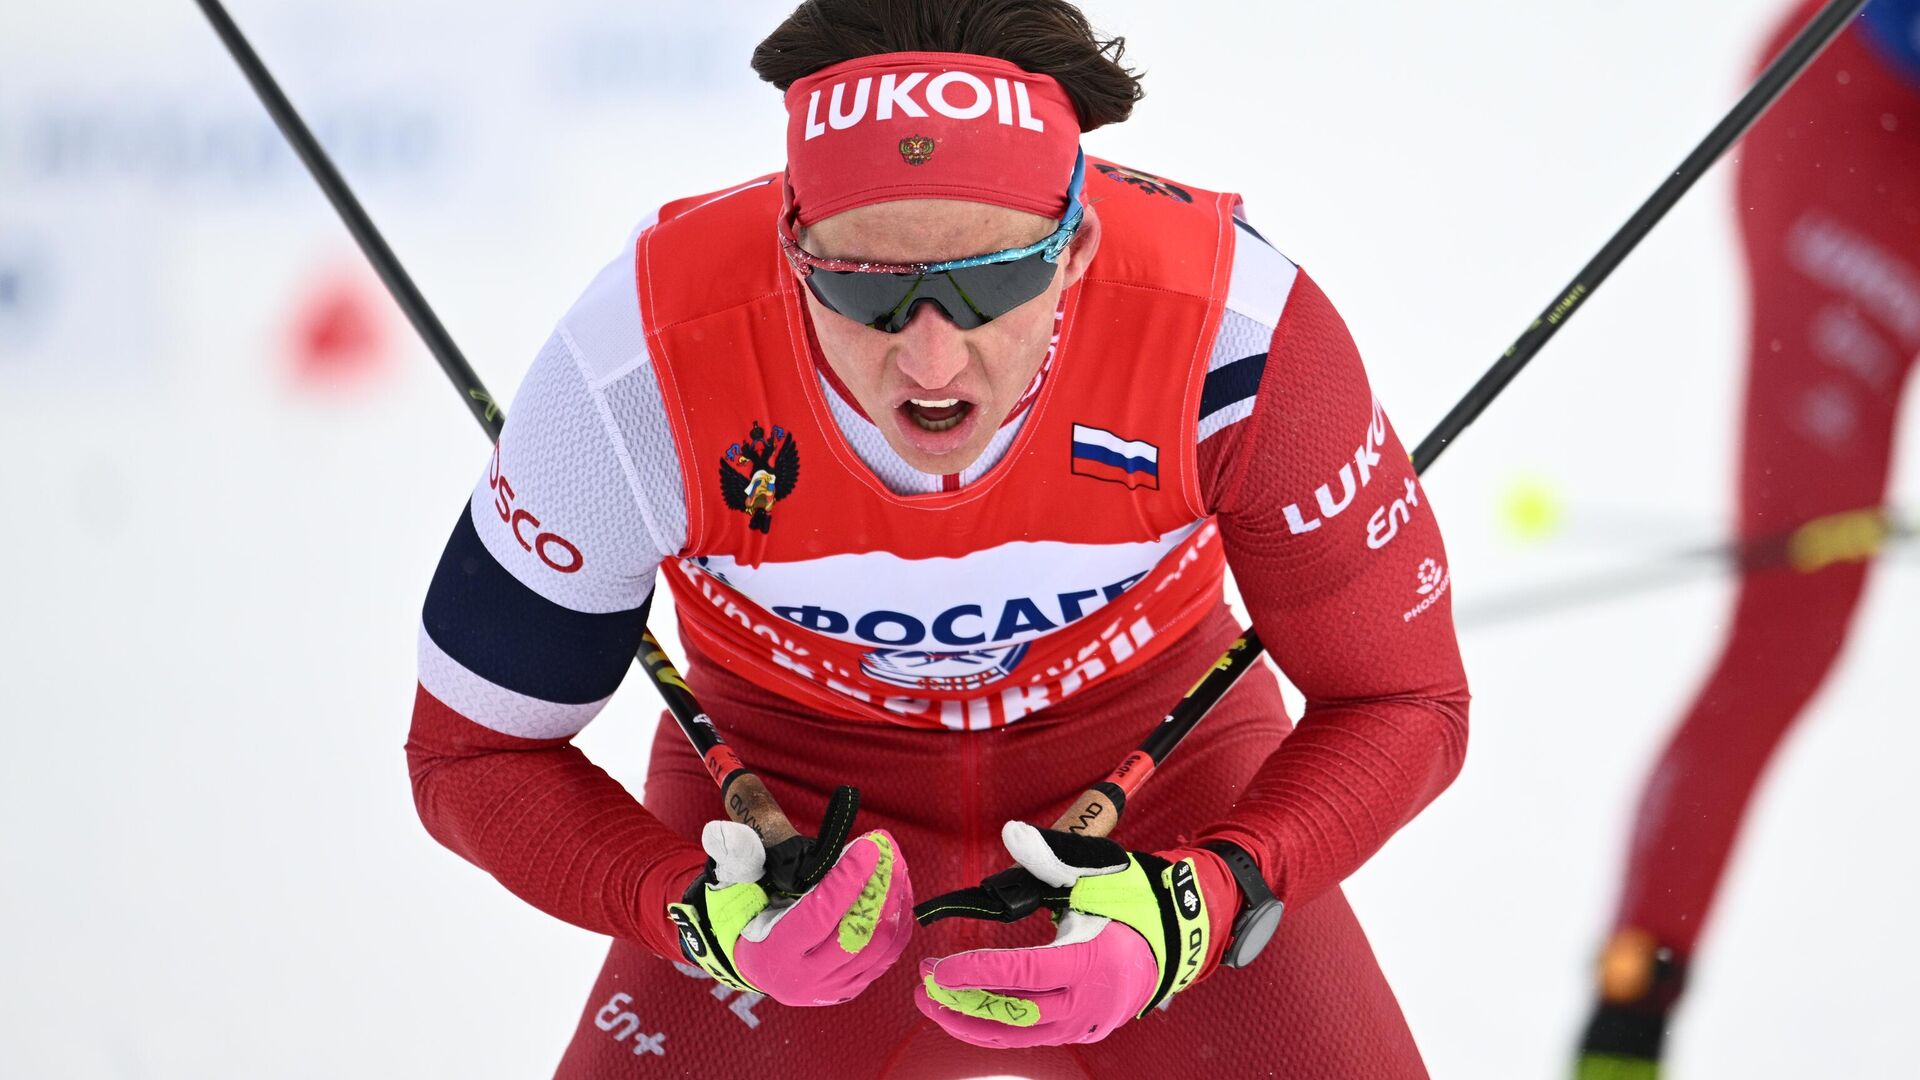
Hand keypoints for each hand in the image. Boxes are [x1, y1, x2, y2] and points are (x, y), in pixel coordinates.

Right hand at [669, 810, 912, 1006]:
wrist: (749, 956)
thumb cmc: (741, 912)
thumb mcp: (730, 883)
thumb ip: (735, 856)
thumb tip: (722, 831)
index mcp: (771, 954)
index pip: (819, 916)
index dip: (848, 880)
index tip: (869, 845)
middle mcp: (803, 980)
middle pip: (857, 934)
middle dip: (878, 886)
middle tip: (887, 848)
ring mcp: (830, 989)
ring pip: (879, 946)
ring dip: (895, 900)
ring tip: (895, 862)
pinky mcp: (851, 986)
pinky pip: (887, 955)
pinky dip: (898, 919)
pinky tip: (899, 887)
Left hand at [915, 822, 1217, 1046]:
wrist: (1178, 937)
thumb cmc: (1137, 903)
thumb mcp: (1097, 873)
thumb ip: (1050, 858)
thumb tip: (1013, 833)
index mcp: (1087, 963)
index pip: (1019, 974)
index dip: (974, 973)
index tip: (939, 969)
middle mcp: (1084, 1003)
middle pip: (1011, 1014)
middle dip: (960, 1003)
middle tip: (924, 984)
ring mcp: (1083, 1022)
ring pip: (1017, 1033)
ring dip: (970, 1022)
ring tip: (934, 1004)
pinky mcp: (1080, 1029)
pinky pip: (1030, 1036)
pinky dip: (996, 1026)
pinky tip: (968, 1012)